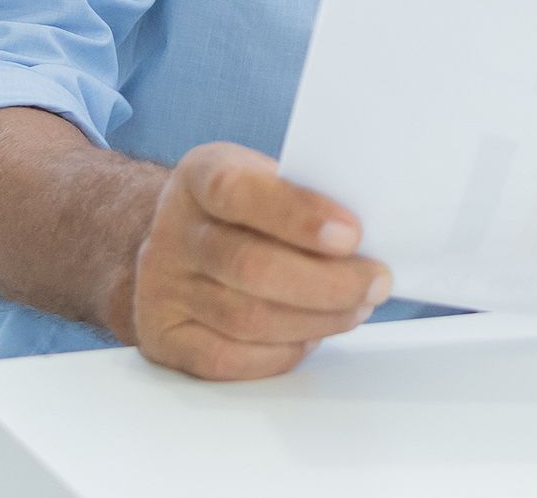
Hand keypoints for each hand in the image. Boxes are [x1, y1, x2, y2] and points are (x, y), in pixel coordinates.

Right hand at [122, 143, 391, 380]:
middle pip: (250, 266)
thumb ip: (308, 196)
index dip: (299, 216)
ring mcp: (161, 288)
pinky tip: (311, 336)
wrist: (180, 241)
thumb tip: (375, 233)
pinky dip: (280, 352)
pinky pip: (226, 359)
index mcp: (200, 177)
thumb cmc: (245, 209)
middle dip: (327, 282)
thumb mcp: (268, 177)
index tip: (352, 235)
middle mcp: (173, 232)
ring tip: (357, 308)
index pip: (240, 192)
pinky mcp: (164, 337)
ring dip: (316, 320)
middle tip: (375, 283)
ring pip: (245, 318)